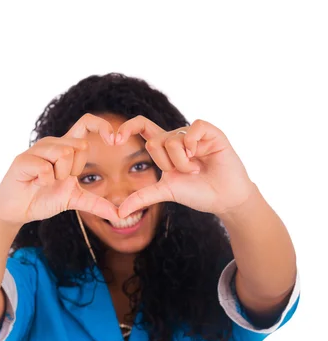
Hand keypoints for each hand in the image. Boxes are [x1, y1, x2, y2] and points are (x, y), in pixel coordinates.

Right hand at [0, 114, 119, 225]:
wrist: (17, 210)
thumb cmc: (43, 198)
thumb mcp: (74, 201)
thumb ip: (96, 204)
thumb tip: (119, 215)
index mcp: (66, 148)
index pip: (86, 123)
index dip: (102, 127)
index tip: (114, 141)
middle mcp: (52, 144)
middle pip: (79, 146)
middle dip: (75, 170)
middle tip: (59, 180)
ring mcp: (36, 150)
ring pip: (63, 153)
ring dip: (59, 176)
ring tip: (46, 182)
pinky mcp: (23, 160)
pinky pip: (46, 168)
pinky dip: (44, 181)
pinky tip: (35, 183)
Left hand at [116, 116, 257, 217]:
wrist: (225, 198)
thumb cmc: (198, 193)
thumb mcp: (165, 192)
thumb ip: (142, 198)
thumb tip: (118, 212)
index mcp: (165, 148)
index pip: (142, 127)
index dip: (127, 128)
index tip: (115, 140)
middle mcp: (177, 137)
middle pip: (155, 141)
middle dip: (167, 164)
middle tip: (185, 174)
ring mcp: (194, 134)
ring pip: (173, 139)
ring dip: (183, 162)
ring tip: (198, 170)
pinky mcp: (210, 132)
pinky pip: (193, 128)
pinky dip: (193, 145)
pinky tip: (201, 155)